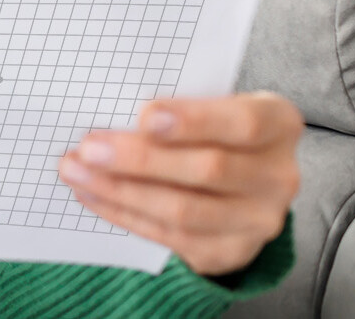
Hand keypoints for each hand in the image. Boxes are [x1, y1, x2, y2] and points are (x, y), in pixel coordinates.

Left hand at [58, 92, 302, 276]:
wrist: (240, 180)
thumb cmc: (212, 126)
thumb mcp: (210, 102)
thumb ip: (176, 105)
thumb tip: (108, 104)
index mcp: (278, 124)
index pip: (243, 123)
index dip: (194, 121)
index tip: (145, 115)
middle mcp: (278, 176)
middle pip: (208, 169)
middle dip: (140, 159)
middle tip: (89, 147)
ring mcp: (258, 220)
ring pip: (185, 210)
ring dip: (121, 191)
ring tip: (77, 171)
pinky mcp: (231, 251)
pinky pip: (171, 238)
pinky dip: (124, 214)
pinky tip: (91, 194)